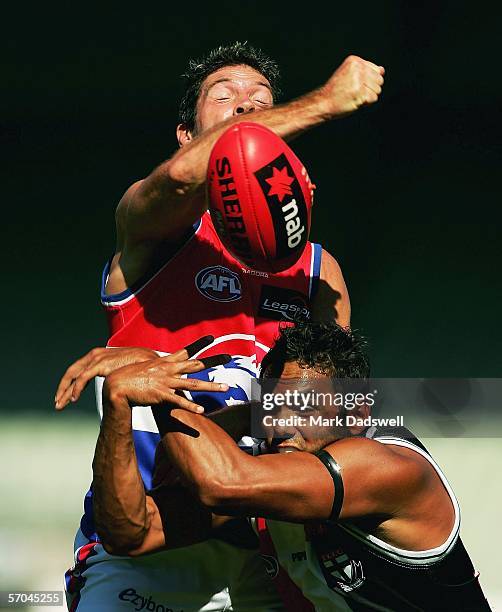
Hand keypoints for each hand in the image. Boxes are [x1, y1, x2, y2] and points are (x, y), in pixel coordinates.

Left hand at [55, 346, 159, 408]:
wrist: (150, 362)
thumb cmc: (140, 368)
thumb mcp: (123, 371)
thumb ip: (114, 376)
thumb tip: (112, 386)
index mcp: (99, 355)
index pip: (78, 370)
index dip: (70, 383)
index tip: (66, 396)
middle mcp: (95, 355)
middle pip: (72, 372)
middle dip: (62, 389)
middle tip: (57, 402)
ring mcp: (97, 358)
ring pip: (74, 376)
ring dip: (65, 391)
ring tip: (60, 404)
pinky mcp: (101, 364)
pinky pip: (83, 378)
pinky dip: (76, 389)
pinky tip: (73, 399)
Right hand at [103, 347, 230, 413]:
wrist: (117, 385)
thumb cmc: (129, 377)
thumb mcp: (146, 368)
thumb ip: (157, 369)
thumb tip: (163, 370)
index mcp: (165, 362)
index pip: (186, 350)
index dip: (199, 343)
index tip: (212, 337)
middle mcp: (169, 369)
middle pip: (196, 364)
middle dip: (214, 360)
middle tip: (229, 357)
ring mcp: (167, 382)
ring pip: (193, 384)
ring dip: (211, 386)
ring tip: (225, 387)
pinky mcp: (162, 394)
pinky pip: (179, 401)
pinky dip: (191, 406)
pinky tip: (202, 410)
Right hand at [320, 55, 384, 117]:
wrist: (323, 102)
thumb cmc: (337, 90)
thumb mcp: (350, 75)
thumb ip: (366, 71)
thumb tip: (382, 70)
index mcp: (354, 61)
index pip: (377, 70)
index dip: (368, 81)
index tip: (354, 84)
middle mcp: (357, 68)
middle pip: (379, 80)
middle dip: (370, 88)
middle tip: (354, 91)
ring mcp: (359, 80)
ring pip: (378, 89)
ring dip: (368, 96)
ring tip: (354, 96)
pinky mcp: (360, 93)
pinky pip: (373, 98)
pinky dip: (366, 103)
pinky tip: (355, 101)